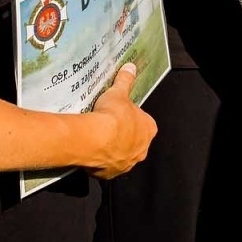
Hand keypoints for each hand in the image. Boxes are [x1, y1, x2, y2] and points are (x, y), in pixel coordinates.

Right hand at [87, 63, 156, 178]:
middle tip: (108, 125)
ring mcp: (127, 163)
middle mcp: (141, 150)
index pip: (145, 122)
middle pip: (134, 140)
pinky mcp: (111, 174)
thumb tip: (130, 68)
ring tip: (98, 137)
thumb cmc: (111, 116)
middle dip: (123, 134)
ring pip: (121, 155)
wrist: (94, 139)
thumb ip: (125, 80)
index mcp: (149, 130)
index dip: (133, 117)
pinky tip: (92, 150)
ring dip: (112, 148)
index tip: (121, 113)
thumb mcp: (119, 92)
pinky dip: (100, 160)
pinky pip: (106, 166)